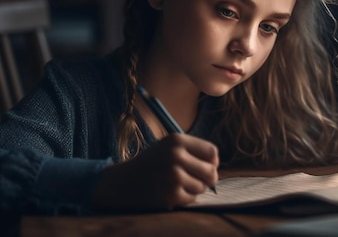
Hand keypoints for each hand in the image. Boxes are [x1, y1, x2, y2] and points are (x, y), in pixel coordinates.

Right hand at [93, 134, 218, 209]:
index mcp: (177, 140)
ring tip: (176, 184)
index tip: (205, 166)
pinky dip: (185, 198)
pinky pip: (192, 199)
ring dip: (193, 188)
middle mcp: (176, 156)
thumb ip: (192, 152)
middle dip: (206, 178)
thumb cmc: (149, 164)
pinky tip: (170, 192)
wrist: (121, 182)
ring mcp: (174, 176)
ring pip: (202, 187)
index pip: (212, 152)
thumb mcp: (167, 147)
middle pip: (212, 171)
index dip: (212, 161)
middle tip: (194, 179)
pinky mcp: (171, 195)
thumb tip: (216, 166)